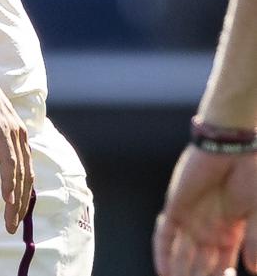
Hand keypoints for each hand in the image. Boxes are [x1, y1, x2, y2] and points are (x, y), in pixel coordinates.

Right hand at [0, 59, 32, 233]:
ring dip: (15, 200)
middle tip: (11, 226)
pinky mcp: (2, 130)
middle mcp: (19, 136)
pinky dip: (9, 183)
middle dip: (20, 204)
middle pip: (25, 178)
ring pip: (20, 174)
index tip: (11, 215)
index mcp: (13, 136)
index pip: (22, 172)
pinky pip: (10, 163)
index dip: (18, 194)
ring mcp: (13, 132)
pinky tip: (5, 199)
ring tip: (9, 220)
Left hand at [153, 146, 256, 275]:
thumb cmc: (252, 176)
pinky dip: (163, 253)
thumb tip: (254, 270)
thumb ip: (256, 241)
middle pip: (201, 261)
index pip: (222, 262)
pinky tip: (164, 272)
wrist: (234, 147)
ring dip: (181, 272)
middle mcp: (209, 226)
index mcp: (231, 229)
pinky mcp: (176, 205)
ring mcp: (191, 217)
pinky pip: (165, 234)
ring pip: (182, 253)